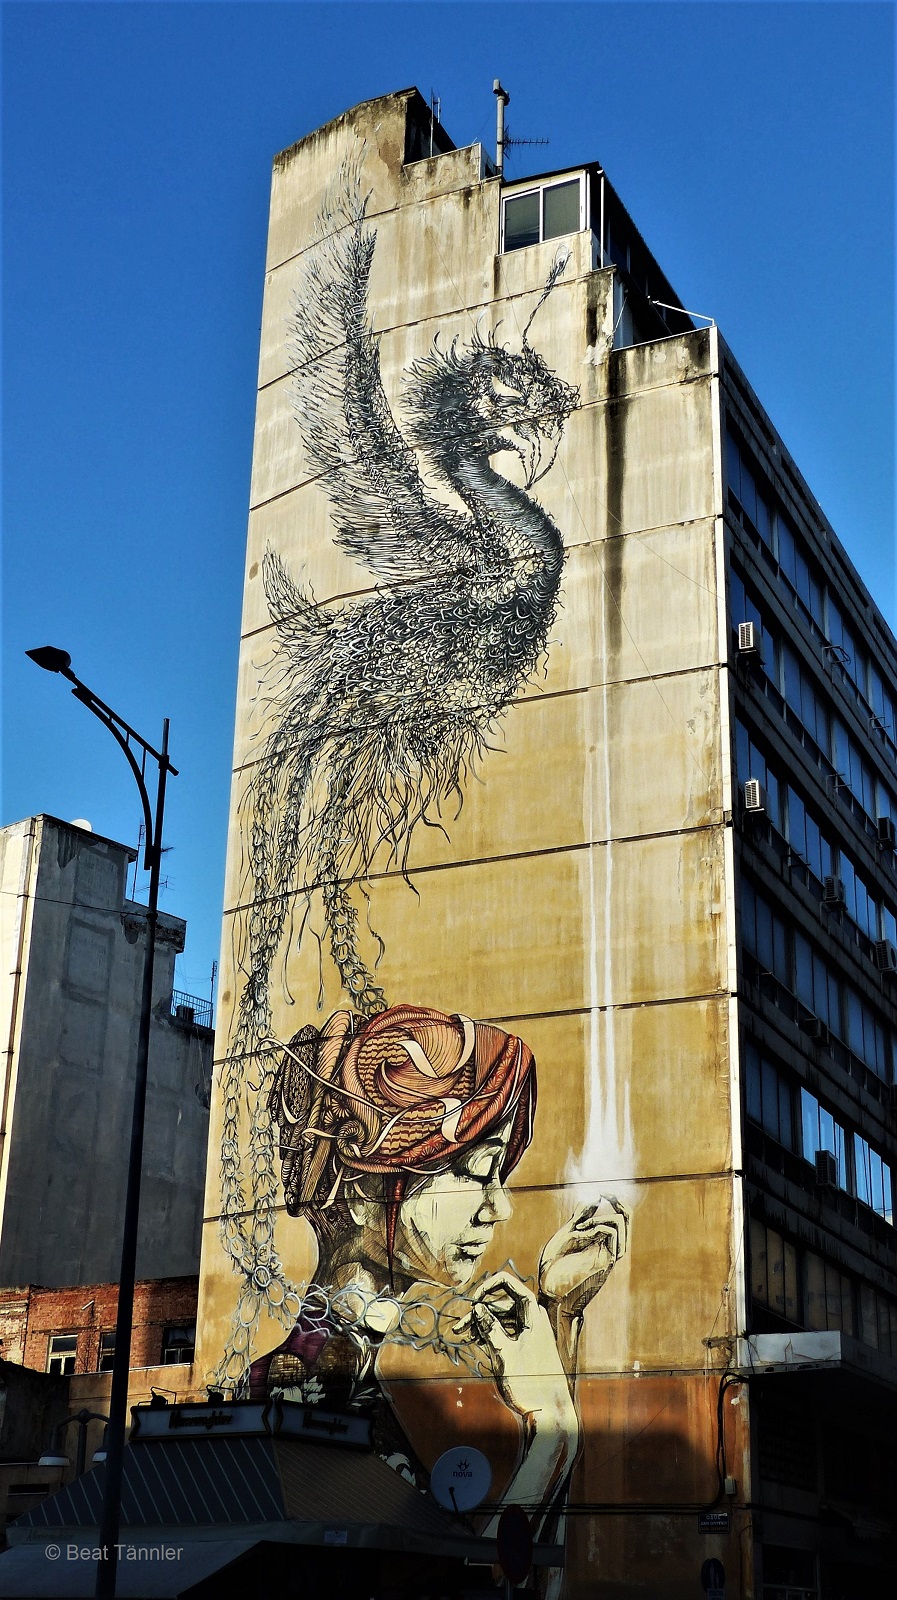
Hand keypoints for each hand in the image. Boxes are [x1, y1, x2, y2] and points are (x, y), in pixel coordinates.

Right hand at [454, 1272, 579, 1500]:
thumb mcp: (504, 1353)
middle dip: (480, 1312)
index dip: (489, 1286)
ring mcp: (530, 1334)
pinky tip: (476, 1341)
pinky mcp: (526, 1348)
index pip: (510, 1285)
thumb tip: (477, 1306)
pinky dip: (491, 1335)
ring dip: (483, 1325)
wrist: (550, 1412)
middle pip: (502, 1304)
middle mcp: (532, 1321)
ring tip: (464, 1337)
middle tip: (460, 1328)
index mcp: (532, 1316)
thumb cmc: (529, 1382)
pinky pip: (506, 1333)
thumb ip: (490, 1327)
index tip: (473, 1300)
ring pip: (502, 1320)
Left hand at [538, 1197, 628, 1319]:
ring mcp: (607, 1254)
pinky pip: (612, 1234)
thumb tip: (594, 1199)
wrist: (550, 1294)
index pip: (619, 1216)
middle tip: (606, 1193)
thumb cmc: (553, 1269)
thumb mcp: (565, 1235)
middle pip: (627, 1219)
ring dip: (600, 1216)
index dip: (614, 1200)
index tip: (602, 1192)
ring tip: (581, 1227)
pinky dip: (598, 1224)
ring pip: (621, 1224)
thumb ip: (580, 1218)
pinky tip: (582, 1231)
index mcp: (599, 1240)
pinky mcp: (604, 1261)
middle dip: (619, 1202)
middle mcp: (607, 1247)